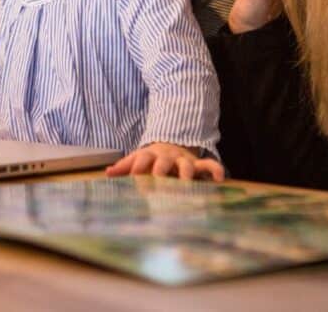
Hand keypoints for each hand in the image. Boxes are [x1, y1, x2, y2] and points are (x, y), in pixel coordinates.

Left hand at [104, 142, 224, 179]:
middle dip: (161, 171)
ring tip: (186, 183)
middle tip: (159, 181)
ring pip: (186, 166)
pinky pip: (209, 165)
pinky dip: (215, 170)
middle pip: (163, 163)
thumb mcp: (137, 160)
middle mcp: (166, 158)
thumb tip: (107, 172)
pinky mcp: (197, 164)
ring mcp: (183, 160)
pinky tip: (219, 179)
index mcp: (149, 156)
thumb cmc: (151, 159)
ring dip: (186, 173)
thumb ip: (123, 167)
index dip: (137, 167)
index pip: (141, 159)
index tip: (134, 177)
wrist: (171, 144)